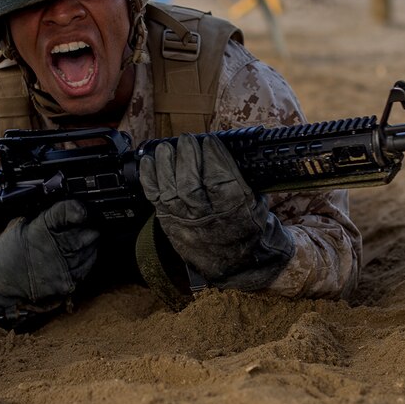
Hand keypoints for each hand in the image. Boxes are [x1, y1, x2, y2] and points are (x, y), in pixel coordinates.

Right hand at [0, 199, 99, 326]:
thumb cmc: (10, 251)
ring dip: (90, 243)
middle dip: (90, 227)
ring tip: (82, 239)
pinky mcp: (66, 284)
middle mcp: (52, 250)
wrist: (0, 282)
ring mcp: (61, 269)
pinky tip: (79, 254)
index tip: (82, 210)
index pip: (65, 213)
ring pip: (91, 250)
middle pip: (87, 233)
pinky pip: (86, 268)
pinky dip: (87, 259)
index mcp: (39, 230)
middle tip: (87, 223)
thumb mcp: (21, 224)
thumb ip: (45, 215)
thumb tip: (68, 206)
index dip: (76, 209)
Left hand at [139, 133, 294, 289]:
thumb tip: (217, 148)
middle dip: (186, 157)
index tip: (210, 140)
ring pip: (170, 191)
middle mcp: (208, 219)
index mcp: (235, 211)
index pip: (220, 179)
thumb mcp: (255, 201)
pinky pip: (154, 199)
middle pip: (190, 185)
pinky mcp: (170, 223)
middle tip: (187, 140)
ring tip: (166, 148)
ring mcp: (186, 222)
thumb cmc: (249, 226)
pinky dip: (149, 179)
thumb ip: (238, 176)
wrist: (240, 263)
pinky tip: (149, 162)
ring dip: (165, 165)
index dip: (212, 156)